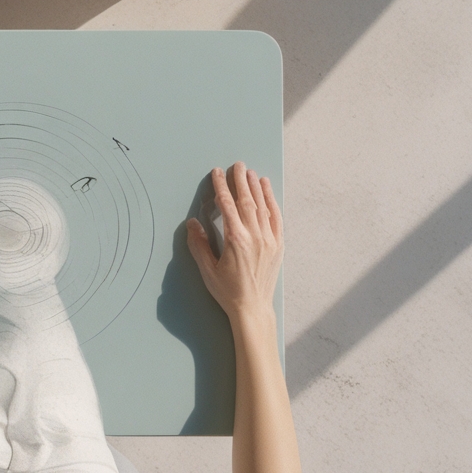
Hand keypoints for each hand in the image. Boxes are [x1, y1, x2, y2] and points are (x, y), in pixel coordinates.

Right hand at [186, 163, 282, 323]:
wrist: (252, 307)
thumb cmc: (228, 291)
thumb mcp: (207, 270)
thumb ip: (199, 245)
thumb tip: (193, 223)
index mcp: (236, 240)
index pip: (227, 206)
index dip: (221, 187)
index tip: (217, 173)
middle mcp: (255, 236)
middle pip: (247, 201)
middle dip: (240, 181)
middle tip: (237, 165)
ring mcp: (269, 239)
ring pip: (263, 206)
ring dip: (256, 187)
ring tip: (249, 172)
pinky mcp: (278, 244)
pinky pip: (276, 217)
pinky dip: (272, 200)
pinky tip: (267, 189)